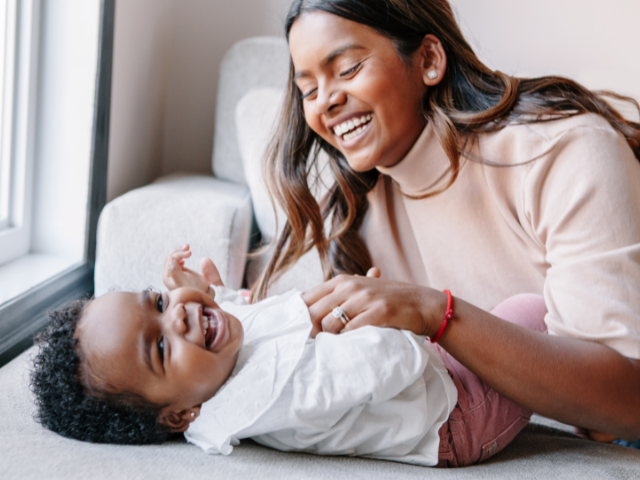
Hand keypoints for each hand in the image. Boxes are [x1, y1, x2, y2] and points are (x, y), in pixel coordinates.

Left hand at [163, 244, 222, 296]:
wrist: (206, 297)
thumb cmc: (195, 291)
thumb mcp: (184, 282)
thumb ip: (176, 271)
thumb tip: (170, 259)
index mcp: (168, 277)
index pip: (169, 260)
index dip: (179, 254)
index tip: (190, 253)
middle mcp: (170, 275)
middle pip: (171, 258)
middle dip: (179, 251)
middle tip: (188, 247)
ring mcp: (176, 273)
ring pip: (174, 258)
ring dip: (181, 251)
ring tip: (187, 247)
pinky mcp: (183, 272)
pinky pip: (179, 261)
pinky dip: (183, 255)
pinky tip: (188, 254)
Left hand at [302, 267, 446, 337]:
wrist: (422, 304)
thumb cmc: (388, 299)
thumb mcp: (361, 290)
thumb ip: (338, 295)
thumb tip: (308, 307)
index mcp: (342, 280)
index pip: (308, 297)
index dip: (299, 316)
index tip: (298, 332)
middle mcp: (350, 286)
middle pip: (314, 312)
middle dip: (310, 331)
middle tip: (313, 346)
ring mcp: (365, 298)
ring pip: (330, 323)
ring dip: (329, 338)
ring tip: (333, 347)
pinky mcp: (379, 312)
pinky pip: (352, 329)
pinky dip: (347, 340)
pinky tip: (350, 346)